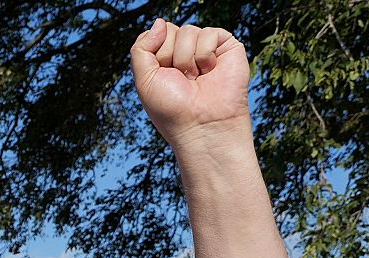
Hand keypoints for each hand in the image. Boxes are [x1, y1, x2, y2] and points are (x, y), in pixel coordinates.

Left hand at [129, 19, 250, 147]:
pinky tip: (210, 71)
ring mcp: (207, 48)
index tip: (163, 76)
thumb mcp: (144, 79)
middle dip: (170, 56)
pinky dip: (204, 55)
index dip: (156, 53)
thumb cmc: (172, 108)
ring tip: (196, 79)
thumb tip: (160, 21)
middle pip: (170, 30)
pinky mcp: (227, 47)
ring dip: (186, 59)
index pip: (156, 34)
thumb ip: (141, 48)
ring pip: (188, 31)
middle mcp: (186, 51)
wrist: (201, 126)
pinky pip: (209, 33)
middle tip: (182, 80)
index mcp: (165, 58)